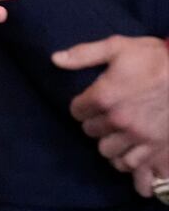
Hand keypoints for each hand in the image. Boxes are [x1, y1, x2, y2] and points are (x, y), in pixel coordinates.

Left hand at [52, 35, 168, 182]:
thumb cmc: (153, 57)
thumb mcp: (116, 46)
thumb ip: (83, 54)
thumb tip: (55, 59)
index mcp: (104, 96)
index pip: (76, 112)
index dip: (81, 106)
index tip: (89, 102)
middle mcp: (118, 119)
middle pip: (90, 131)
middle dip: (94, 122)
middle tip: (104, 114)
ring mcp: (138, 135)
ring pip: (106, 150)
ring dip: (108, 141)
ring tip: (115, 131)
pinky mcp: (155, 146)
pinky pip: (130, 164)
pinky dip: (125, 159)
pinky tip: (126, 148)